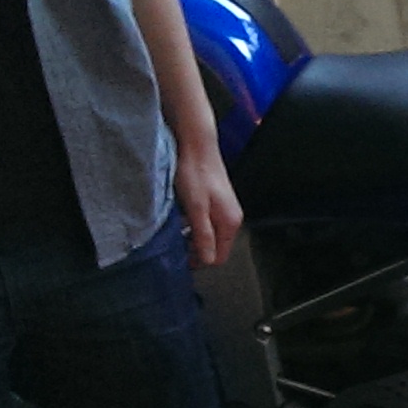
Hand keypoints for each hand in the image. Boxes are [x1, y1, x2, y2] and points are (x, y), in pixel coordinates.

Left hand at [175, 136, 243, 267]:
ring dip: (193, 236)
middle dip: (196, 249)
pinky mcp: (217, 201)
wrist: (197, 146)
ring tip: (176, 229)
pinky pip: (207, 222)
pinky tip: (182, 216)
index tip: (181, 258)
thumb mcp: (196, 209)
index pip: (219, 257)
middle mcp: (232, 218)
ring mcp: (225, 209)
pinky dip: (194, 224)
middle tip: (175, 244)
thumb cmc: (195, 174)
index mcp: (230, 223)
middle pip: (216, 246)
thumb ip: (204, 235)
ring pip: (210, 234)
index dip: (200, 261)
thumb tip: (208, 261)